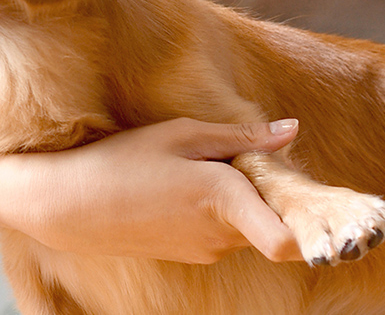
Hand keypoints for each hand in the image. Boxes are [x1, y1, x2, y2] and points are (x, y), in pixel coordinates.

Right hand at [0, 117, 303, 263]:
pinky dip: (220, 212)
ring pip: (248, 225)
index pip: (286, 240)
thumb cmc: (121, 161)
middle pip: (273, 220)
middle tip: (248, 159)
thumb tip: (290, 130)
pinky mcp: (189, 253)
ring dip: (243, 201)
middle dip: (270, 194)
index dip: (309, 228)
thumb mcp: (182, 134)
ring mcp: (203, 249)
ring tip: (206, 168)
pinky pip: (223, 232)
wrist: (64, 204)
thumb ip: (242, 137)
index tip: (319, 208)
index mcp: (224, 199)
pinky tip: (186, 188)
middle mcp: (219, 234)